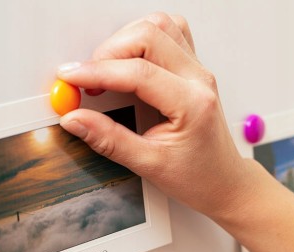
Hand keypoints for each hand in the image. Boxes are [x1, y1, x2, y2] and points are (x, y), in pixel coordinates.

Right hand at [58, 13, 253, 223]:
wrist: (223, 182)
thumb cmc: (198, 177)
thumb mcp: (149, 165)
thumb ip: (109, 140)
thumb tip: (75, 119)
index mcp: (192, 103)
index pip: (138, 72)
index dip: (97, 72)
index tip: (70, 80)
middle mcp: (199, 79)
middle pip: (148, 35)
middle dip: (108, 52)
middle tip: (86, 80)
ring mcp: (198, 70)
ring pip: (159, 26)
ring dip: (125, 41)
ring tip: (106, 70)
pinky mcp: (193, 70)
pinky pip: (169, 34)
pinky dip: (143, 39)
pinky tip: (129, 61)